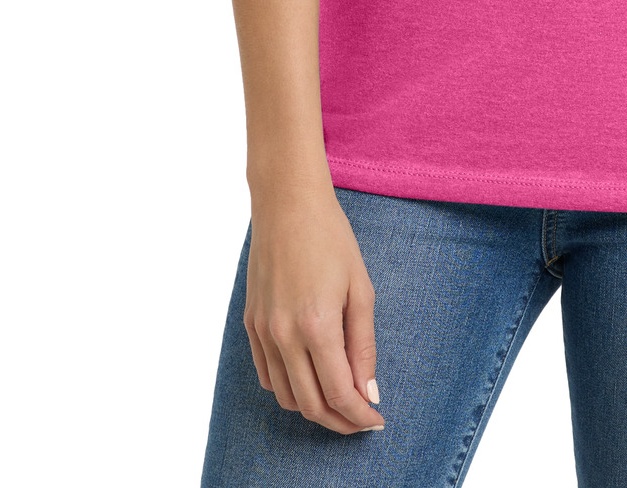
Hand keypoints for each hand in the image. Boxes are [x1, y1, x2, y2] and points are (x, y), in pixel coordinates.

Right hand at [243, 189, 384, 434]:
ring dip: (313, 408)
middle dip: (339, 421)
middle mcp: (284, 336)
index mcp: (317, 326)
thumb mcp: (360, 289)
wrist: (287, 204)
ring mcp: (263, 331)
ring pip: (285, 396)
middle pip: (310, 404)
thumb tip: (367, 391)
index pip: (338, 393)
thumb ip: (363, 345)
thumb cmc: (331, 238)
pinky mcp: (250, 324)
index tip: (376, 421)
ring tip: (338, 402)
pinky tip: (309, 379)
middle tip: (361, 420)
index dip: (359, 416)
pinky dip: (288, 388)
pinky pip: (266, 374)